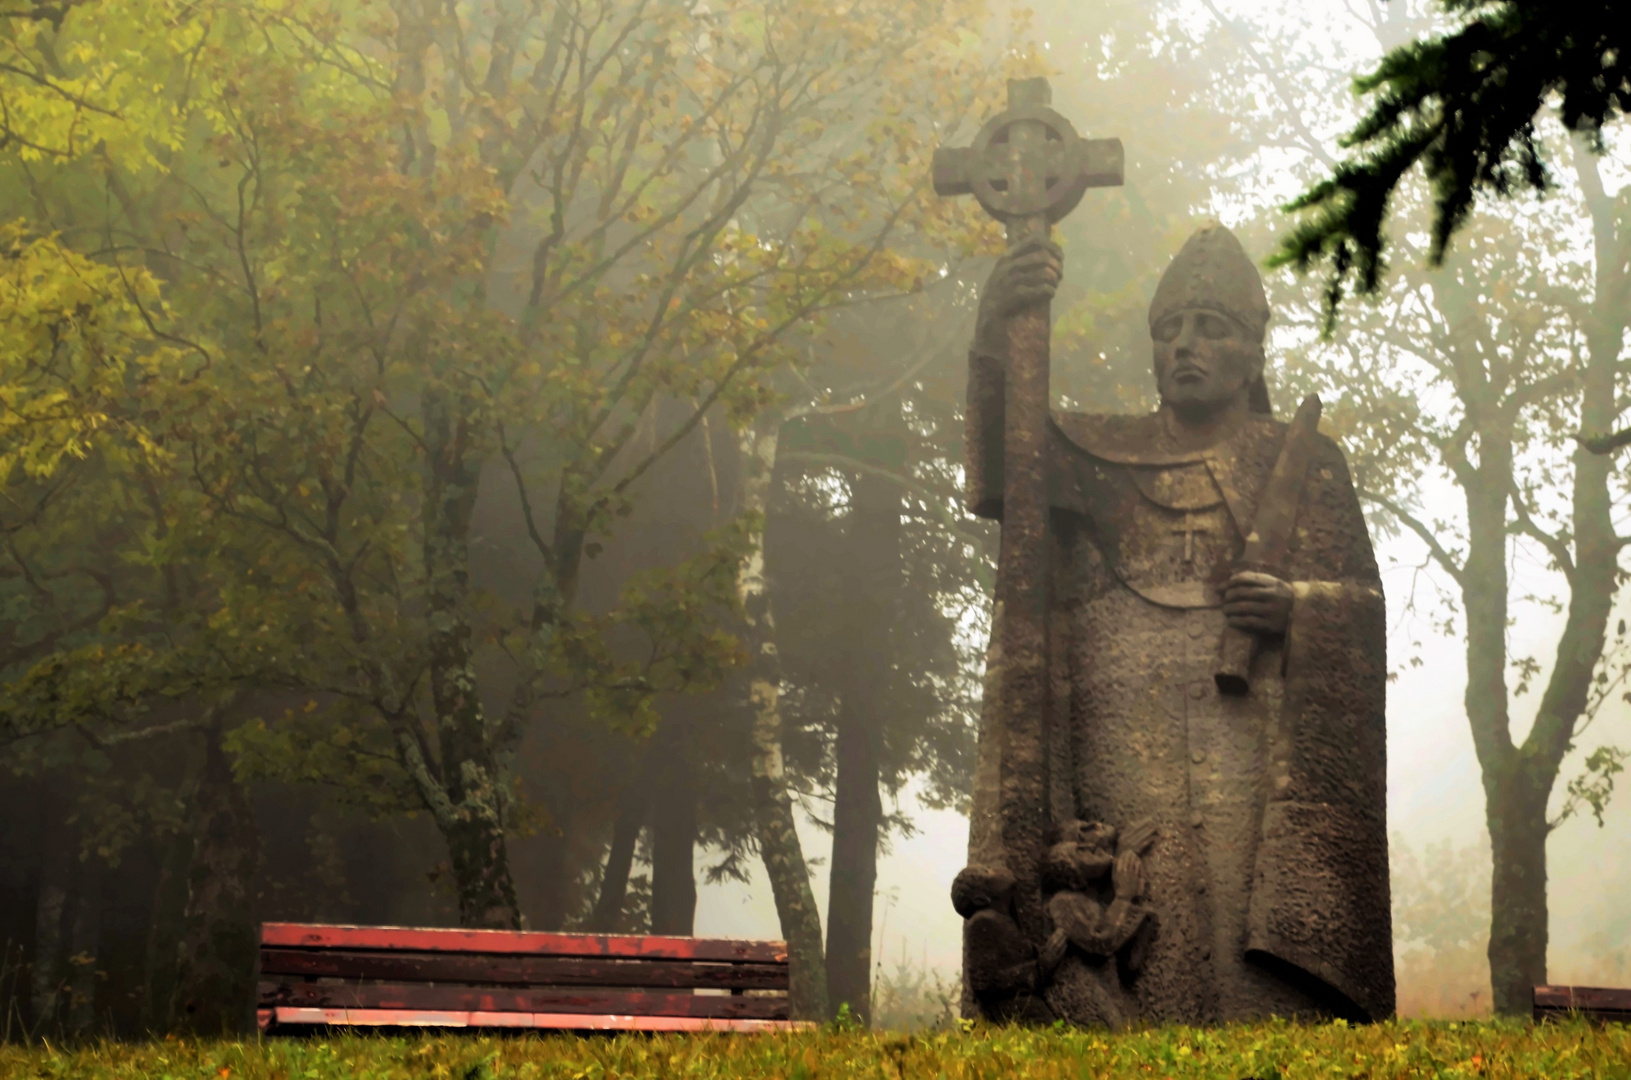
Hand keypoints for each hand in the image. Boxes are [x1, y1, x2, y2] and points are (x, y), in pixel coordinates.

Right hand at [973, 239, 1063, 356]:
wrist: (986, 321)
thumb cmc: (1002, 298)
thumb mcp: (1009, 276)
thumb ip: (1024, 264)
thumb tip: (1052, 256)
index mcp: (1007, 257)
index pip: (1034, 240)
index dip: (1052, 247)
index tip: (1060, 258)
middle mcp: (1006, 266)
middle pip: (1042, 256)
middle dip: (1056, 266)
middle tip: (1059, 276)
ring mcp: (1008, 281)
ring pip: (1043, 273)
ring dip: (1054, 280)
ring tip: (1054, 287)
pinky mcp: (1011, 297)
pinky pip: (1039, 289)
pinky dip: (1049, 291)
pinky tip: (1050, 294)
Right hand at [1111, 851, 1145, 899]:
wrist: (1124, 894)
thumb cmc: (1118, 886)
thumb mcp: (1114, 876)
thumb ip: (1114, 867)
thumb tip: (1115, 859)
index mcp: (1118, 870)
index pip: (1121, 859)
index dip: (1123, 854)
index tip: (1124, 851)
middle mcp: (1125, 870)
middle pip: (1128, 860)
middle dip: (1129, 854)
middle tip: (1130, 850)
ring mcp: (1131, 873)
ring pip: (1133, 862)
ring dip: (1133, 857)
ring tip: (1134, 853)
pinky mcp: (1136, 876)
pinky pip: (1137, 868)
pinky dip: (1138, 863)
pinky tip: (1138, 860)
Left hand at [1222, 571, 1293, 634]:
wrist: (1305, 613)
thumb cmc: (1284, 597)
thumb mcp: (1274, 584)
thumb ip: (1256, 580)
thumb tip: (1231, 579)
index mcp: (1272, 582)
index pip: (1245, 578)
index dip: (1230, 582)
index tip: (1221, 587)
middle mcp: (1271, 594)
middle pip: (1243, 592)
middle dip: (1229, 596)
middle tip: (1223, 600)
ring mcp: (1271, 610)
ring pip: (1244, 607)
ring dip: (1230, 609)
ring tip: (1225, 611)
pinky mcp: (1271, 624)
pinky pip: (1249, 621)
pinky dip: (1237, 621)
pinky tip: (1231, 622)